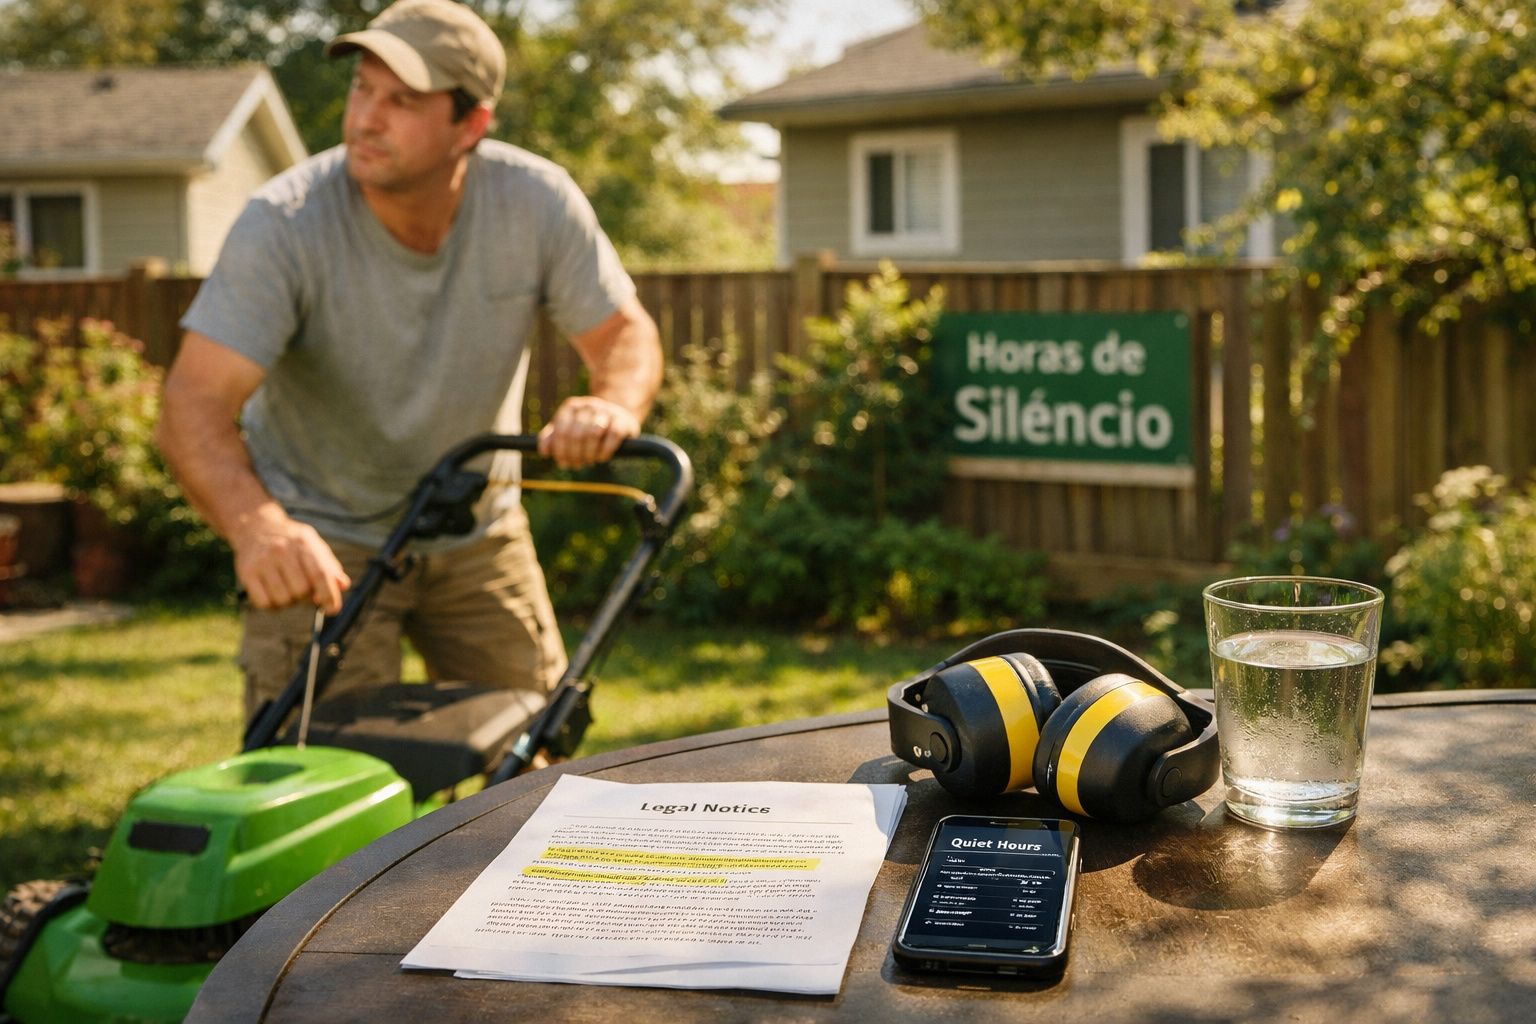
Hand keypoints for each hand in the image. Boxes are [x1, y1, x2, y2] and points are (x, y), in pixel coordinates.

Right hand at [232, 506, 350, 612]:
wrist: (256, 526)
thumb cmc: (292, 542)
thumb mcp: (314, 546)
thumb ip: (330, 567)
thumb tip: (343, 586)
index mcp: (304, 544)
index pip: (320, 574)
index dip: (329, 596)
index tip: (332, 610)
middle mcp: (282, 551)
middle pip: (301, 591)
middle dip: (306, 598)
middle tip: (304, 592)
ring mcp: (262, 562)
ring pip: (283, 600)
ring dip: (289, 602)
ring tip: (288, 590)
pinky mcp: (247, 573)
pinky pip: (263, 603)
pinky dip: (273, 606)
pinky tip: (274, 594)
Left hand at [537, 396, 639, 468]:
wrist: (616, 416)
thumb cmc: (586, 426)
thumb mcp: (567, 429)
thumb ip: (552, 439)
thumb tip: (544, 452)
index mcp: (571, 407)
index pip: (562, 431)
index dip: (561, 451)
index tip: (564, 464)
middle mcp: (588, 405)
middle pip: (577, 434)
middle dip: (575, 455)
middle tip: (577, 465)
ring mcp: (606, 410)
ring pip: (594, 433)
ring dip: (590, 453)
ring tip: (589, 461)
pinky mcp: (622, 420)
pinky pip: (613, 435)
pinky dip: (606, 450)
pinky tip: (602, 457)